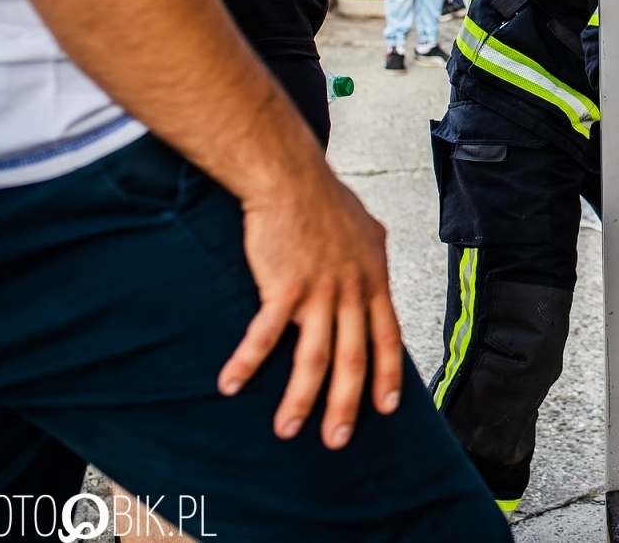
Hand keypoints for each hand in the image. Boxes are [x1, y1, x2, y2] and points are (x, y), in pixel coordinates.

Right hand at [217, 175, 402, 449]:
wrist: (292, 178)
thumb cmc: (326, 200)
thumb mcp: (367, 227)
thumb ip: (374, 251)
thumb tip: (381, 254)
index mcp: (374, 281)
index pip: (388, 338)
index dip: (388, 375)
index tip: (387, 408)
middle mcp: (352, 292)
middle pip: (353, 359)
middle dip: (345, 405)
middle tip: (336, 440)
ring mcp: (319, 292)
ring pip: (314, 358)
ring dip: (299, 399)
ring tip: (287, 430)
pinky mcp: (283, 287)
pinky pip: (264, 335)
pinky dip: (246, 363)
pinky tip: (230, 385)